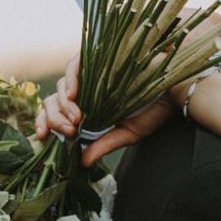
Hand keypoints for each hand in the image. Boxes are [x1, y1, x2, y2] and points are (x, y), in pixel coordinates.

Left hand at [35, 8, 220, 166]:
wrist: (177, 86)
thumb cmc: (157, 108)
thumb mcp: (129, 132)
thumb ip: (105, 144)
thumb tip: (82, 162)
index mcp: (90, 108)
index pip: (57, 114)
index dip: (45, 123)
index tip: (44, 138)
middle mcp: (86, 90)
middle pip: (53, 101)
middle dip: (54, 118)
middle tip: (69, 132)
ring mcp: (91, 73)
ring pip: (61, 86)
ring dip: (63, 105)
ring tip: (76, 119)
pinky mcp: (99, 58)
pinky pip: (75, 65)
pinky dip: (71, 79)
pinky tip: (74, 94)